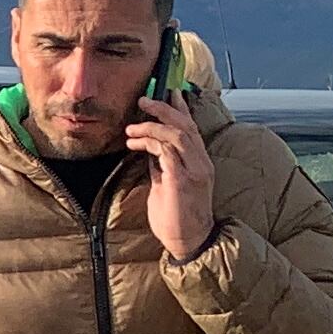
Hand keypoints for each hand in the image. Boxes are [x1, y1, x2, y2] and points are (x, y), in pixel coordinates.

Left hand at [126, 95, 215, 260]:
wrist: (188, 242)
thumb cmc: (177, 217)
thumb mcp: (168, 185)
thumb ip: (163, 166)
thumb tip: (150, 149)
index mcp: (200, 162)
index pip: (192, 127)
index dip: (181, 108)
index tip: (169, 92)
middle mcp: (201, 163)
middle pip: (186, 125)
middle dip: (164, 108)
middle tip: (143, 100)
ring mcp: (194, 171)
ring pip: (177, 133)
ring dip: (151, 125)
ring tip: (131, 127)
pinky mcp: (182, 180)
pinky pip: (166, 151)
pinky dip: (149, 142)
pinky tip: (134, 144)